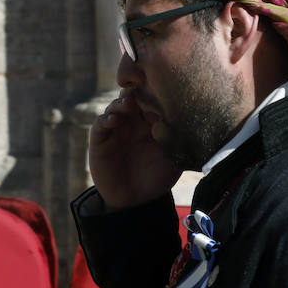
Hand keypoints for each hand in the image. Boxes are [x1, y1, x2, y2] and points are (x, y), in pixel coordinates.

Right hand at [88, 92, 180, 209]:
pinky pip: (100, 124)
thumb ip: (178, 141)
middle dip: (137, 89)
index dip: (158, 91)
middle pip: (134, 95)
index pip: (154, 98)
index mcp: (153, 121)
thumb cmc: (156, 178)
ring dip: (121, 102)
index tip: (164, 87)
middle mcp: (134, 121)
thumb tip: (186, 120)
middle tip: (142, 87)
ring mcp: (116, 128)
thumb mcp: (174, 160)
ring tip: (128, 104)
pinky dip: (105, 119)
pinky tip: (113, 121)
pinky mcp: (100, 139)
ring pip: (117, 105)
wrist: (134, 200)